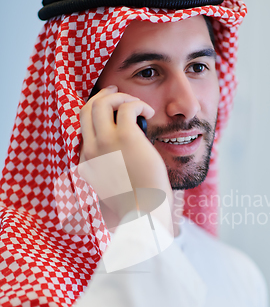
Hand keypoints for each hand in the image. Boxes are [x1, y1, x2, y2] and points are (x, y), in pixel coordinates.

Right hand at [79, 86, 172, 225]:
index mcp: (86, 164)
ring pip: (100, 103)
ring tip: (135, 103)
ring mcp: (105, 142)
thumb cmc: (135, 207)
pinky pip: (127, 107)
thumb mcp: (112, 194)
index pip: (82, 130)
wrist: (143, 214)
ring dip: (119, 97)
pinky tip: (148, 112)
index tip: (110, 113)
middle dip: (100, 97)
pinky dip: (137, 104)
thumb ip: (109, 177)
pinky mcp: (125, 137)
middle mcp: (91, 151)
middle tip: (116, 92)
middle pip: (85, 111)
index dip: (95, 117)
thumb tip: (121, 165)